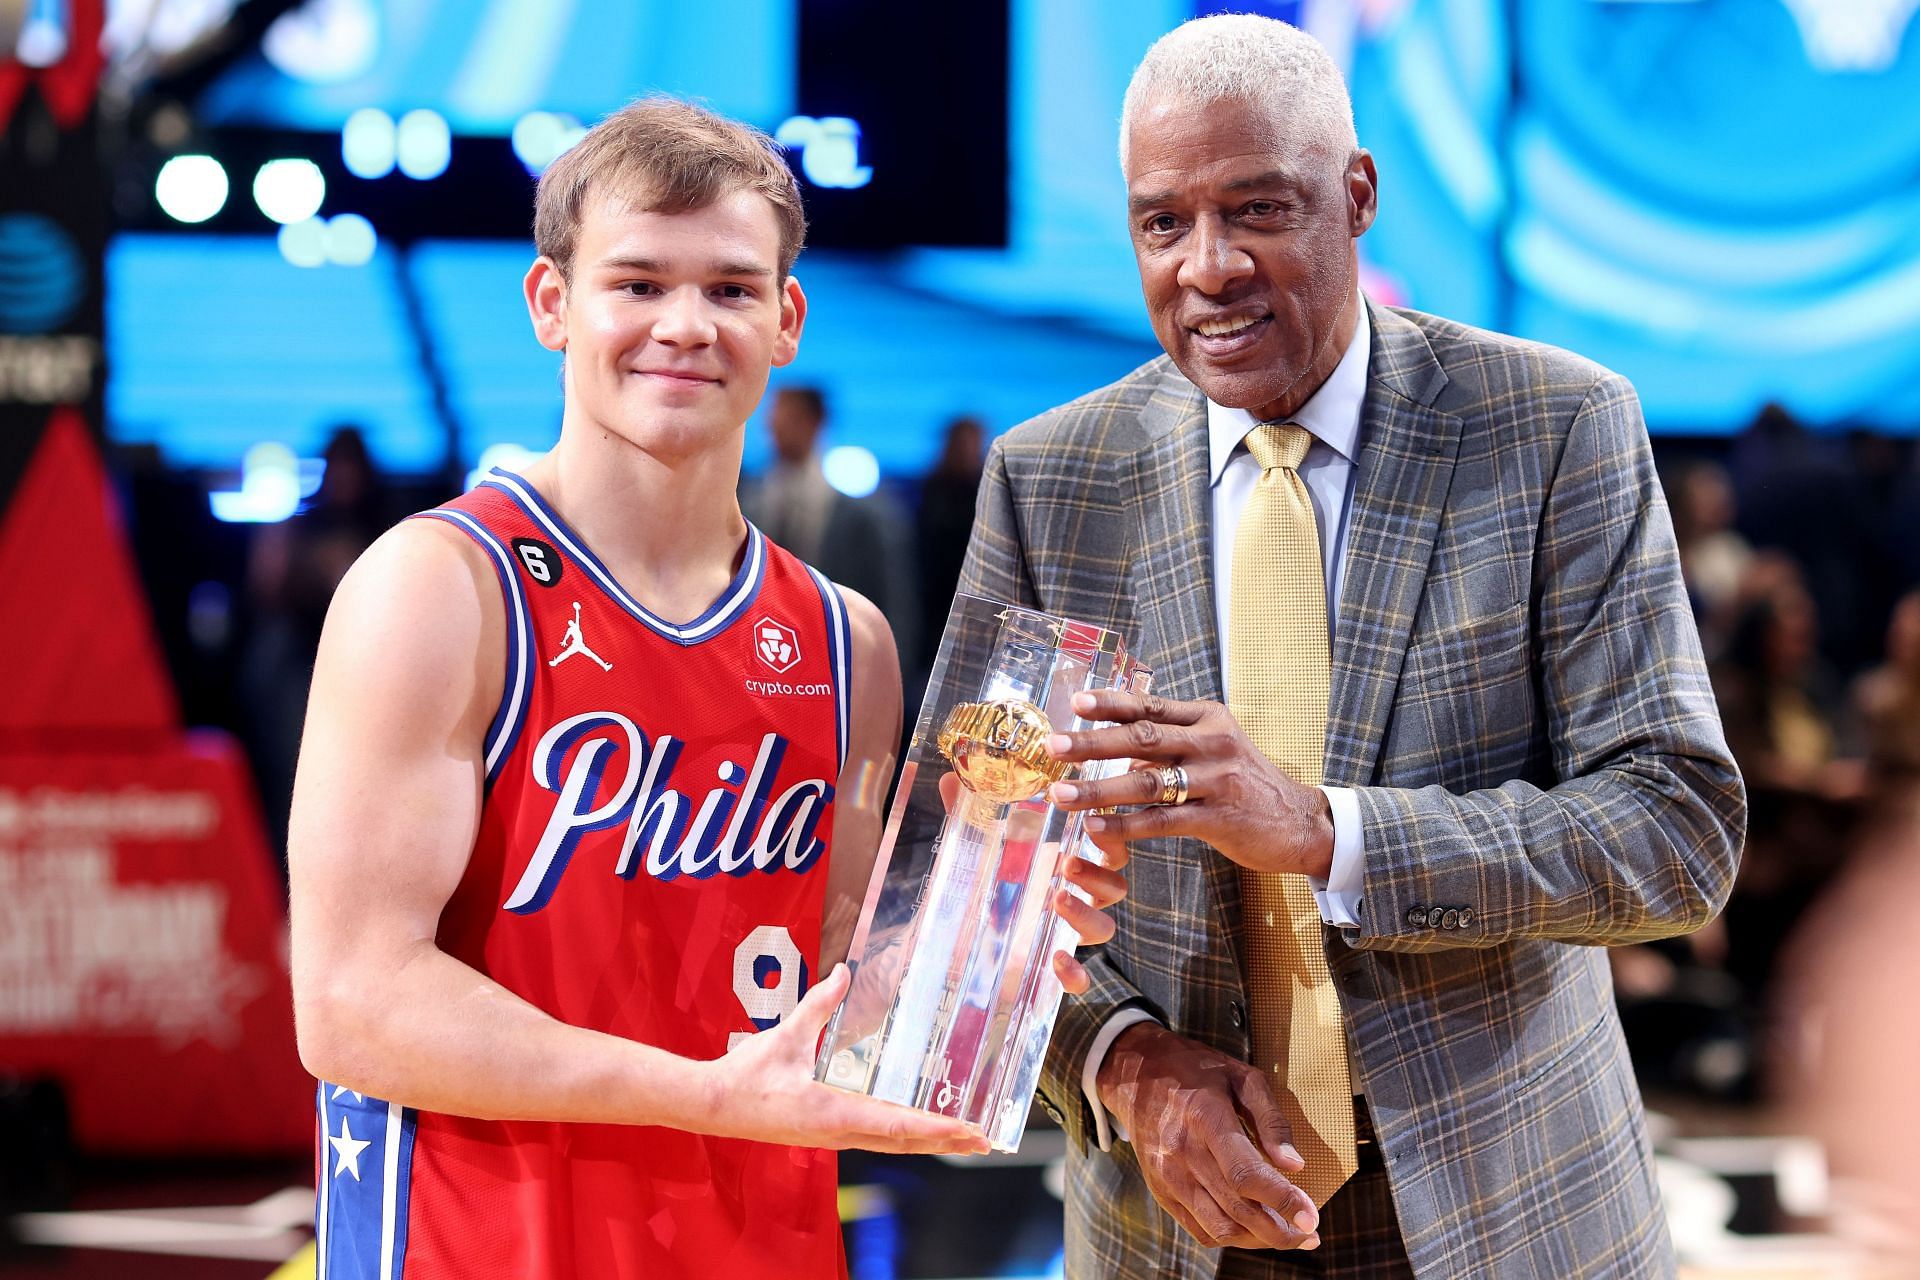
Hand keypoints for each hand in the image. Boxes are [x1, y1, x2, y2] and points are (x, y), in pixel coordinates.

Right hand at [707, 963, 990, 1154]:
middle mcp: (839, 1134)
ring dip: (928, 1141)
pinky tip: (915, 1128)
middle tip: (984, 1139)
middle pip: (903, 1142)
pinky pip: (875, 1138)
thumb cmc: (747, 1076)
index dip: (935, 1128)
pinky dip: (904, 1135)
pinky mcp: (827, 1134)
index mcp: (832, 1114)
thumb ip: (818, 1005)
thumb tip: (843, 973)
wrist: (712, 1107)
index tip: (967, 1130)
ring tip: (961, 1138)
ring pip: (892, 1144)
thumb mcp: (786, 1036)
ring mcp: (834, 1138)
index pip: (896, 1124)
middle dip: (945, 1142)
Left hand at [935, 771, 1128, 996]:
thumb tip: (951, 776)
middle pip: (1114, 888)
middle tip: (1067, 863)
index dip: (1109, 838)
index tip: (1092, 823)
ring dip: (1086, 913)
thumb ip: (966, 814)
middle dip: (1098, 874)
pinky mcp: (1048, 969)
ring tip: (1055, 899)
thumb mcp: (970, 848)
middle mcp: (1071, 898)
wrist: (944, 940)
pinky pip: (1079, 977)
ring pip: (1103, 928)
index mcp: (1062, 865)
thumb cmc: (973, 886)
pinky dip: (1075, 972)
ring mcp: (1063, 934)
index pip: (1106, 850)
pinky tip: (1056, 958)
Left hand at [1046, 690, 1334, 879]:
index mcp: (1208, 718)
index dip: (1111, 703)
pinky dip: (1126, 824)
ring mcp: (1218, 779)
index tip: (1075, 703)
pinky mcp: (1220, 818)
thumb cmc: (1245, 784)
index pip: (1151, 706)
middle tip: (1053, 747)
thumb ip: (1170, 744)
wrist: (1301, 822)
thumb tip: (1115, 746)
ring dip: (1099, 789)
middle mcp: (1213, 742)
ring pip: (1148, 781)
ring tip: (1062, 796)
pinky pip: (1163, 820)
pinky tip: (1097, 828)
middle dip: (1092, 743)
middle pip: (1143, 737)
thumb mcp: (1214, 750)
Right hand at [1097, 1022, 1320, 1250]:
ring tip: (1286, 1235)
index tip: (1311, 1217)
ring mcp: (1168, 1176)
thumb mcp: (1242, 1077)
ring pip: (1220, 1228)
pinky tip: (1252, 1229)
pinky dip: (1231, 1237)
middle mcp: (1183, 1153)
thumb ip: (1271, 1120)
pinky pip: (1200, 1229)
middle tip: (1310, 1235)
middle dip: (1280, 1231)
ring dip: (1258, 1239)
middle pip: (1237, 1210)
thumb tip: (1294, 1165)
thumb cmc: (1197, 1071)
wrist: (1136, 1075)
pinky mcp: (1161, 1190)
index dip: (1282, 1201)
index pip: (1246, 1175)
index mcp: (1206, 1119)